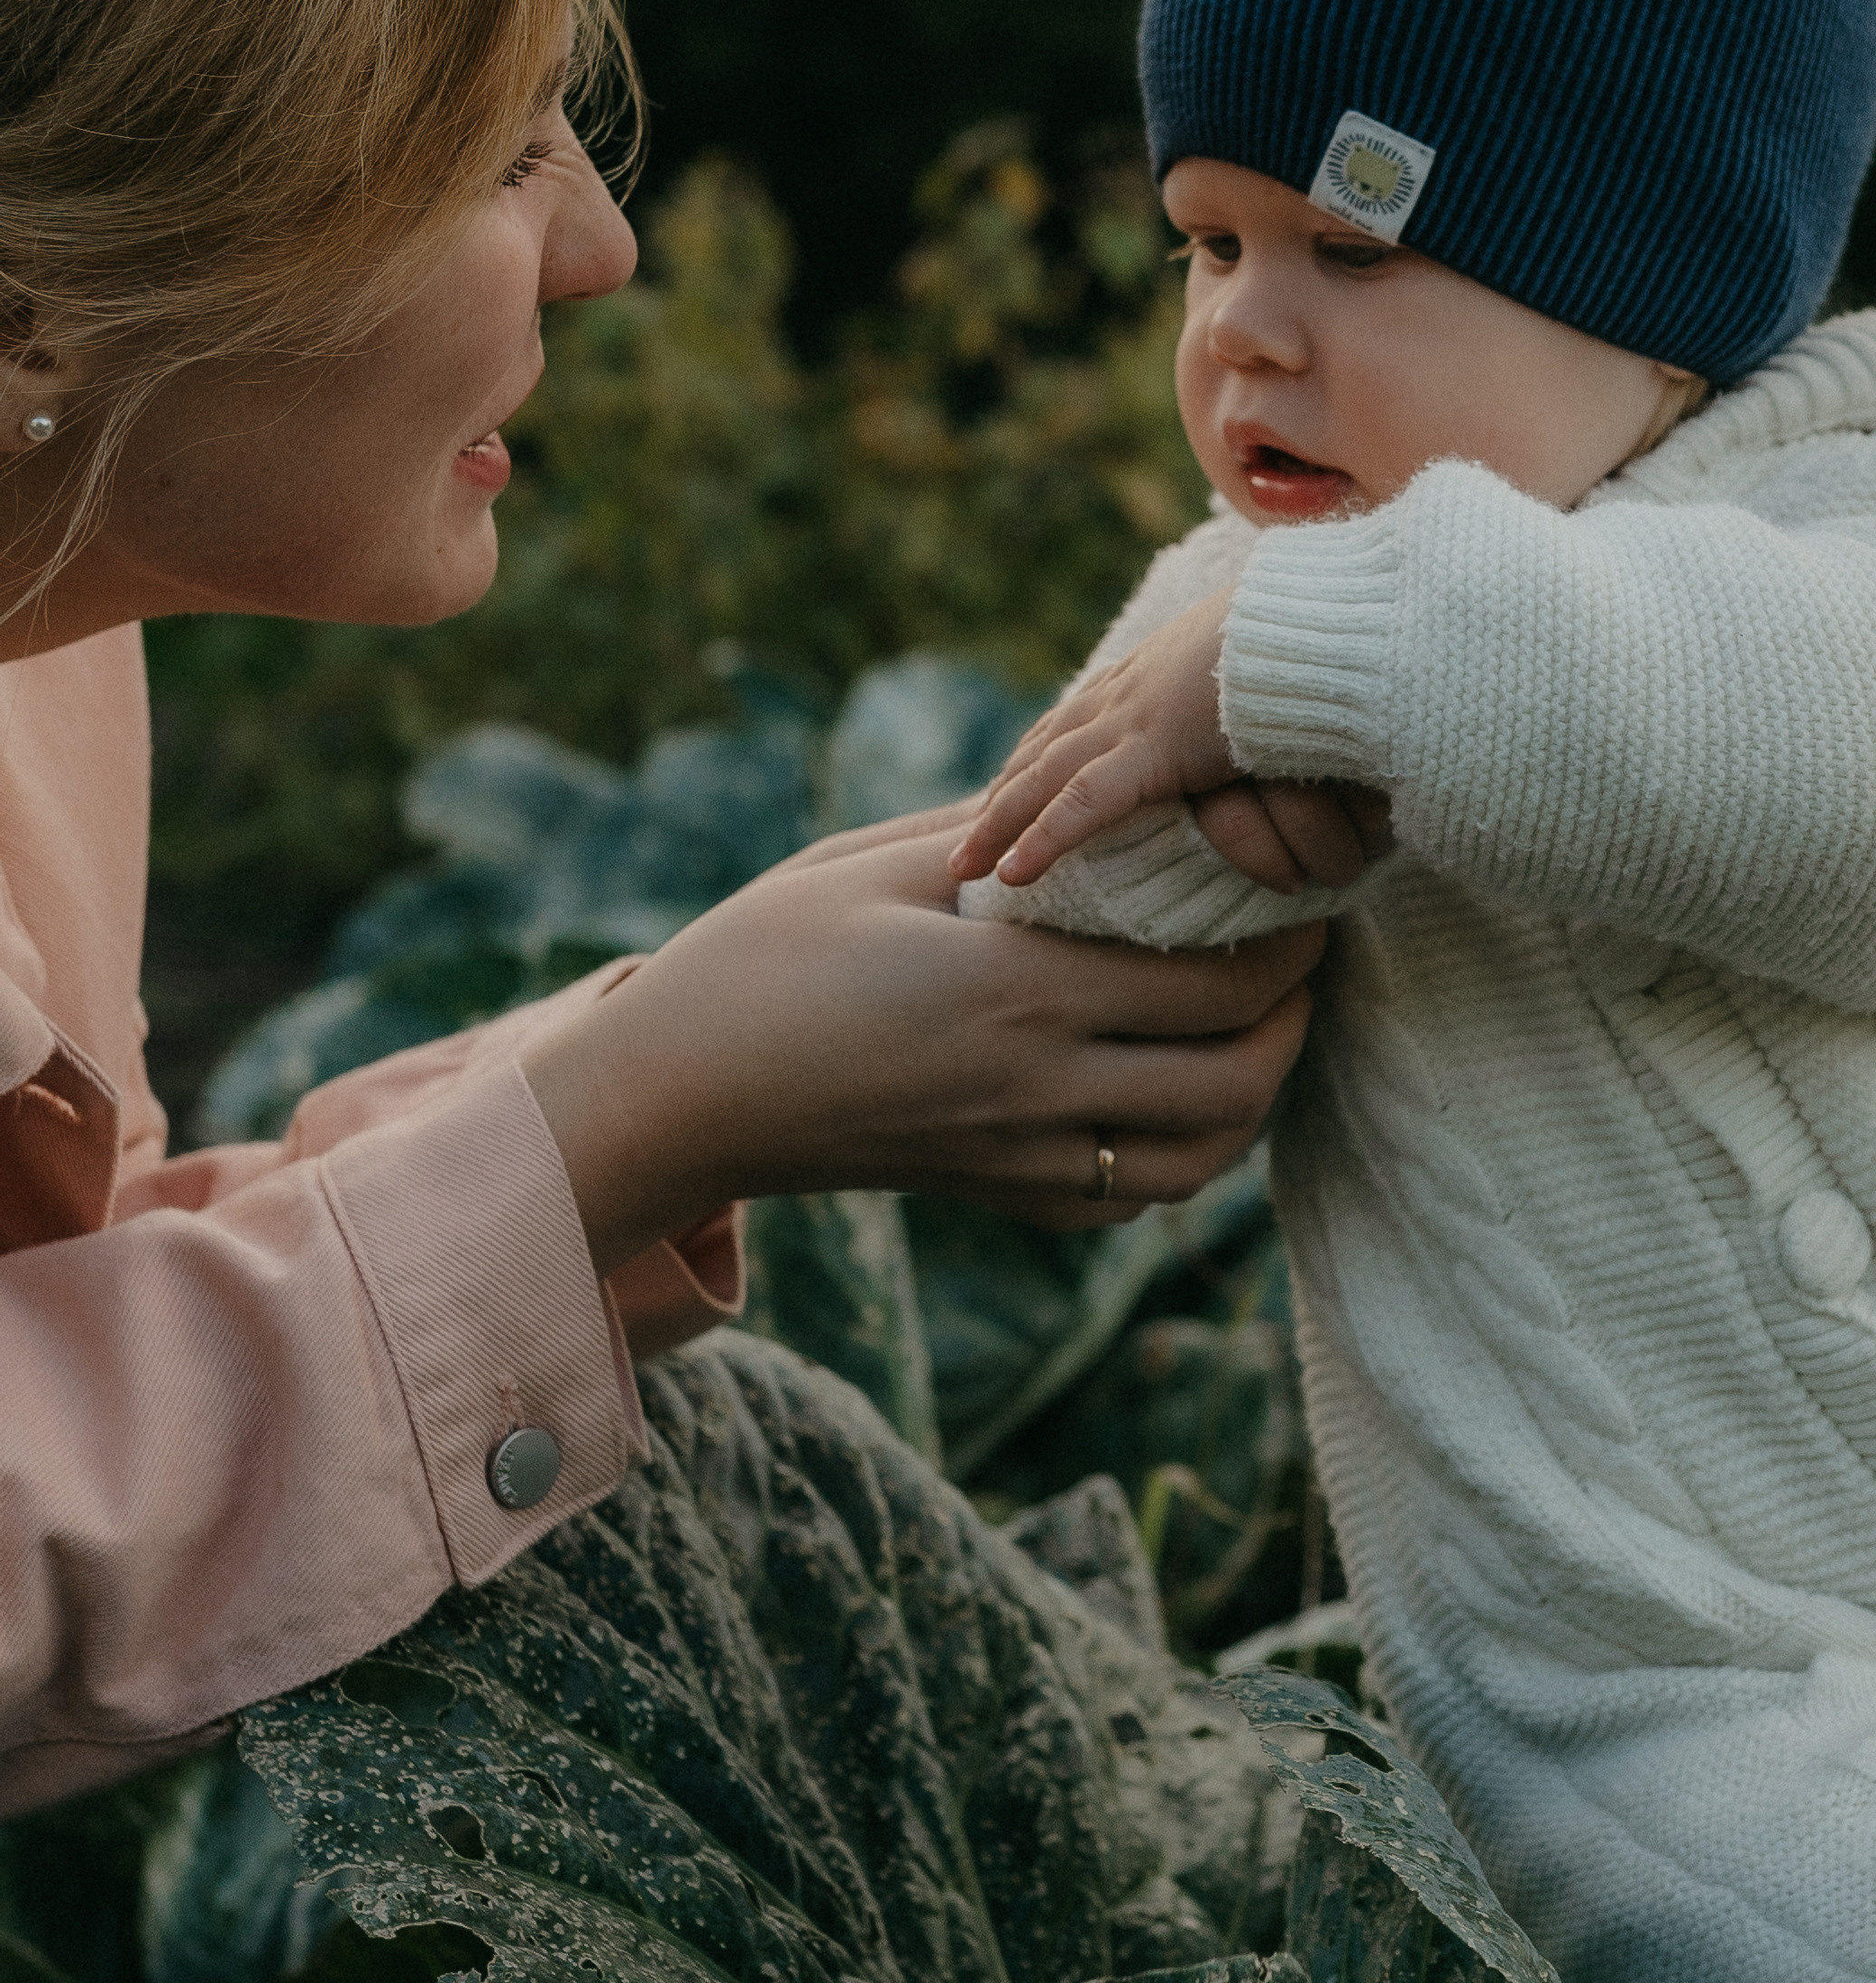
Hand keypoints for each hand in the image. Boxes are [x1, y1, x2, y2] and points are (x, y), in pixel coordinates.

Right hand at [519, 823, 1322, 1265]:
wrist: (677, 1096)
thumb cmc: (759, 960)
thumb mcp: (872, 864)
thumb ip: (1000, 832)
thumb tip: (1099, 787)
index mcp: (1016, 991)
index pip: (1213, 980)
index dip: (1284, 938)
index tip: (1300, 882)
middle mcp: (1036, 1089)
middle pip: (1236, 1077)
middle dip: (1294, 1012)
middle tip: (1305, 947)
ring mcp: (1019, 1157)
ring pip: (1201, 1156)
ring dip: (1255, 1092)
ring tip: (1262, 1023)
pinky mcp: (996, 1194)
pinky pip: (1129, 1195)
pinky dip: (1184, 1153)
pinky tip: (1176, 1092)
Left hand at [944, 594, 1391, 897]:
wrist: (1350, 619)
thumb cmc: (1333, 646)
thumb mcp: (1279, 681)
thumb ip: (1252, 710)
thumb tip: (1267, 745)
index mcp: (1162, 668)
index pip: (1083, 716)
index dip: (1043, 756)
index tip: (1011, 790)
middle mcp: (1137, 686)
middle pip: (1049, 747)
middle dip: (1002, 795)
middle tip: (962, 840)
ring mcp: (1142, 714)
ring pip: (1047, 777)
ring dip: (999, 824)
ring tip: (961, 868)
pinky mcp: (1160, 745)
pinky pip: (1084, 804)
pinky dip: (1043, 839)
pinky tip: (1009, 873)